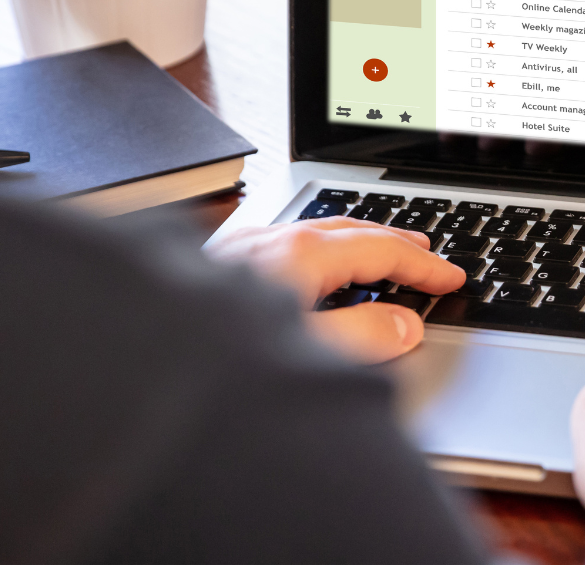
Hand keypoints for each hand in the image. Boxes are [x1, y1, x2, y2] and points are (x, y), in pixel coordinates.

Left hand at [205, 217, 465, 362]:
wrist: (131, 352)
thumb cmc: (210, 355)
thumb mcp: (308, 352)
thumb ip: (364, 338)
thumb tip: (405, 325)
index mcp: (300, 254)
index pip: (381, 250)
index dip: (423, 265)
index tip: (452, 277)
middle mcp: (269, 241)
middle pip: (349, 230)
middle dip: (393, 240)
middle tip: (426, 254)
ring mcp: (241, 248)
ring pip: (313, 233)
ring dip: (353, 243)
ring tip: (376, 258)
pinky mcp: (216, 265)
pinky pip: (284, 244)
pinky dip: (317, 251)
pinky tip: (307, 273)